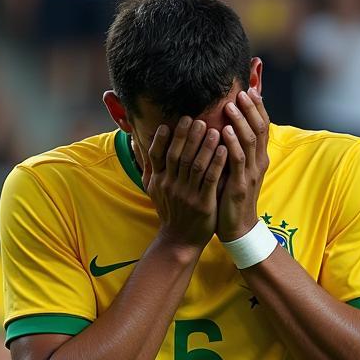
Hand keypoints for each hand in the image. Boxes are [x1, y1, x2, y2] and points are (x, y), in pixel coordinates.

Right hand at [140, 116, 226, 249]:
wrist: (179, 240)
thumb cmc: (169, 210)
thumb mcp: (152, 188)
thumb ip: (147, 164)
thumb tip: (136, 141)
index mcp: (159, 180)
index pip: (158, 155)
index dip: (164, 138)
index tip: (172, 122)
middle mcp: (170, 186)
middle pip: (179, 156)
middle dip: (188, 136)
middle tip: (198, 119)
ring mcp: (187, 195)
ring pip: (195, 165)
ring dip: (205, 146)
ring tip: (214, 130)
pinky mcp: (203, 204)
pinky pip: (210, 180)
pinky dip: (217, 163)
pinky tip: (224, 150)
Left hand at [217, 88, 269, 240]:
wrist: (237, 227)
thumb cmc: (232, 197)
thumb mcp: (236, 169)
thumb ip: (235, 149)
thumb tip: (227, 126)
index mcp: (258, 158)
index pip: (262, 126)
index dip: (257, 108)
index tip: (249, 89)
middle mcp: (258, 162)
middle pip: (260, 129)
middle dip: (251, 109)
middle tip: (241, 92)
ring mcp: (250, 173)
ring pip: (250, 141)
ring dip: (240, 121)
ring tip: (230, 106)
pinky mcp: (240, 185)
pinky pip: (238, 160)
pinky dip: (232, 144)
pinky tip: (224, 132)